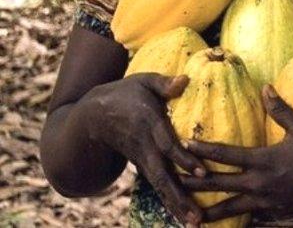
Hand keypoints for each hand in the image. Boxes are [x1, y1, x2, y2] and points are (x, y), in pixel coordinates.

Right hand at [80, 73, 205, 225]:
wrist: (91, 117)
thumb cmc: (125, 93)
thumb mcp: (142, 81)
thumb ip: (164, 83)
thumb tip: (185, 80)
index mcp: (148, 124)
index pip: (167, 145)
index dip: (183, 159)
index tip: (201, 172)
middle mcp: (145, 147)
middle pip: (163, 175)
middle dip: (180, 196)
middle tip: (197, 216)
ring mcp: (142, 159)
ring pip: (160, 186)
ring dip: (177, 205)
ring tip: (195, 224)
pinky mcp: (143, 166)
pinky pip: (158, 186)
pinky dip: (170, 201)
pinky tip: (185, 216)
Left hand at [179, 85, 292, 222]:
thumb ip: (282, 110)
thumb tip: (265, 88)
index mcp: (263, 160)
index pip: (226, 154)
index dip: (203, 149)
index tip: (183, 145)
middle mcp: (259, 183)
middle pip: (219, 184)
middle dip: (194, 182)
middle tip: (172, 182)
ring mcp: (266, 202)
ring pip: (230, 208)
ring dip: (209, 212)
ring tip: (191, 217)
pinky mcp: (276, 213)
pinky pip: (251, 218)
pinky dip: (236, 221)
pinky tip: (229, 224)